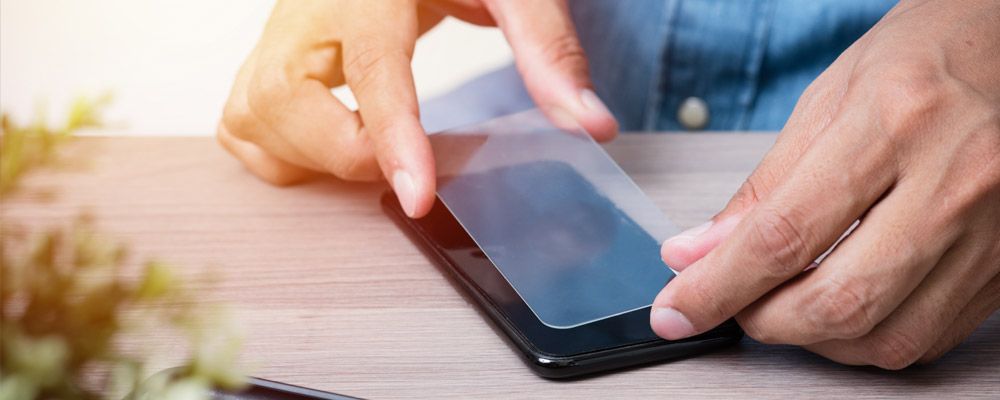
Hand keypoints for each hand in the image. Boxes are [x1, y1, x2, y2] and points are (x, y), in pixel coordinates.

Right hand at [218, 0, 616, 217]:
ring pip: (250, 114)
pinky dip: (281, 152)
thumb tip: (589, 123)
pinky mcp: (267, 54)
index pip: (372, 67)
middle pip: (281, 98)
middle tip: (402, 165)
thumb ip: (548, 49)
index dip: (393, 138)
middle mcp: (309, 9)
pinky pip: (242, 120)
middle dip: (341, 154)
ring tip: (368, 151)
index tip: (418, 197)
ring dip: (307, 158)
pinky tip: (326, 145)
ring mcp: (279, 32)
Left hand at [651, 0, 999, 368]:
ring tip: (782, 305)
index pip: (785, 235)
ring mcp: (993, 232)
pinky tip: (840, 307)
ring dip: (813, 339)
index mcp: (895, 122)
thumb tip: (700, 253)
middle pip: (838, 301)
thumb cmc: (928, 55)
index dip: (717, 286)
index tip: (677, 309)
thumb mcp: (828, 99)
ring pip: (885, 336)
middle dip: (762, 321)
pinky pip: (927, 336)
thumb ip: (763, 187)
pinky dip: (867, 338)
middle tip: (730, 305)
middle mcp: (955, 182)